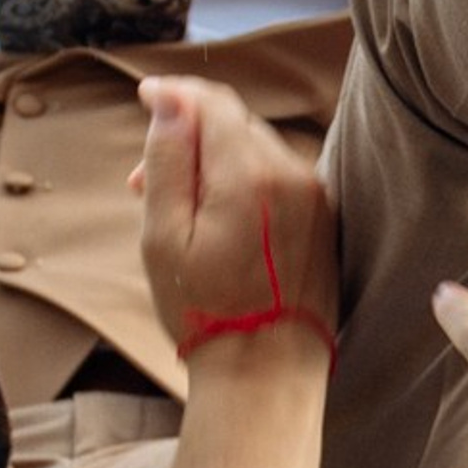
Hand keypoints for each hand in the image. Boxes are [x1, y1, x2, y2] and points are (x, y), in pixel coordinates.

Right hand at [137, 75, 337, 357]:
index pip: (213, 103)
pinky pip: (278, 178)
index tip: (145, 95)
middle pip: (234, 124)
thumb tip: (167, 101)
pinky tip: (220, 220)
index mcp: (249, 174)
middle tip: (143, 179)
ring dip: (215, 161)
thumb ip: (166, 161)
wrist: (267, 373)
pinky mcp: (325, 218)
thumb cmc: (206, 313)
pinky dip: (245, 182)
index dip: (175, 94)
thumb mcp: (164, 237)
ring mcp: (314, 196)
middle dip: (188, 136)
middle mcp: (292, 174)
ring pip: (256, 150)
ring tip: (180, 209)